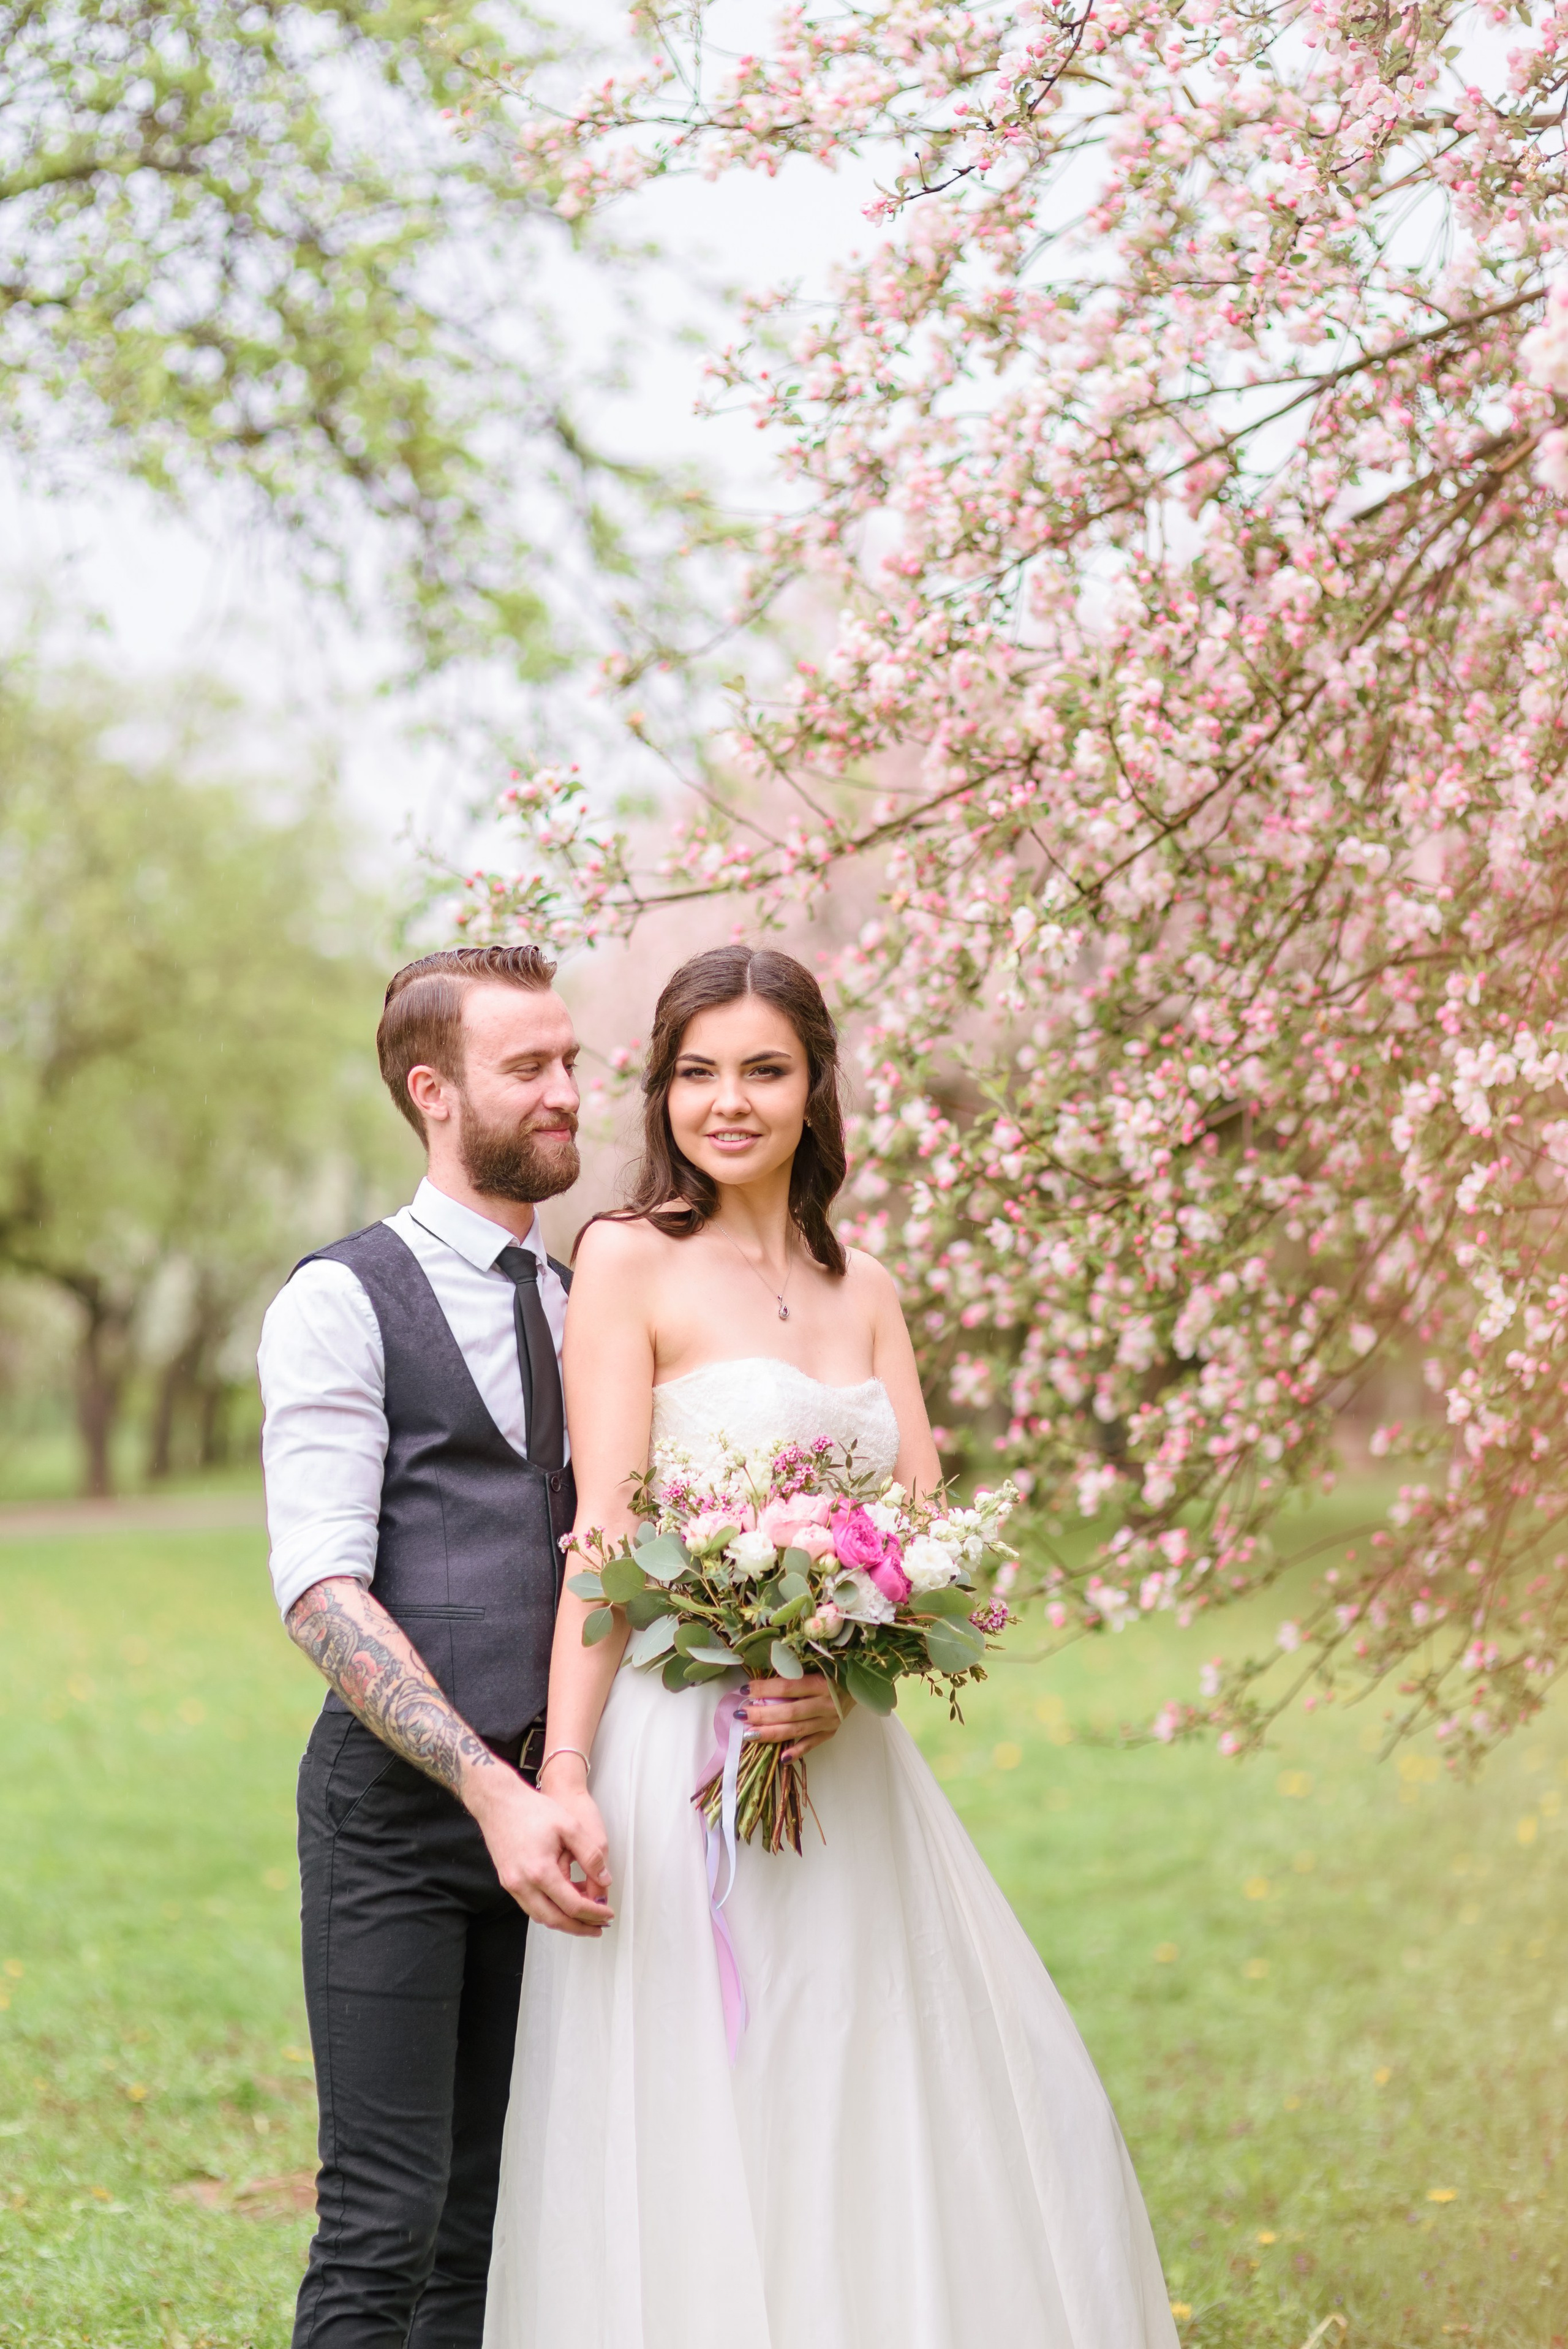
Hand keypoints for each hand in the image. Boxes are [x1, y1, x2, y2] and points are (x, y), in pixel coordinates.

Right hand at [465, 1762, 612, 1935]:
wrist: (498, 1802)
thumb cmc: (532, 1810)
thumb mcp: (570, 1826)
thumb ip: (590, 1855)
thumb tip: (605, 1880)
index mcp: (540, 1872)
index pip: (573, 1906)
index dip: (594, 1913)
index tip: (608, 1913)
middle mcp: (523, 1885)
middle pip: (556, 1919)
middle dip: (580, 1927)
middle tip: (599, 1927)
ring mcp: (512, 1885)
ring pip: (541, 1916)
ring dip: (564, 1920)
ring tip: (585, 1915)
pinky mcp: (507, 1882)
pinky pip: (531, 1906)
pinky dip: (549, 1910)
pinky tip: (563, 1899)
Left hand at [741, 1673, 851, 1758]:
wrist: (858, 1685)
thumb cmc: (832, 1672)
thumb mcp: (816, 1666)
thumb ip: (793, 1673)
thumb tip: (762, 1681)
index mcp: (821, 1683)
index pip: (788, 1687)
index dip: (765, 1689)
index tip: (745, 1690)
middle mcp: (825, 1704)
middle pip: (789, 1712)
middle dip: (762, 1715)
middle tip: (741, 1715)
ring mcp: (828, 1721)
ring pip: (796, 1730)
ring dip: (771, 1733)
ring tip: (749, 1734)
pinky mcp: (830, 1733)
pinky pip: (811, 1744)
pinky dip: (796, 1751)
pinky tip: (781, 1758)